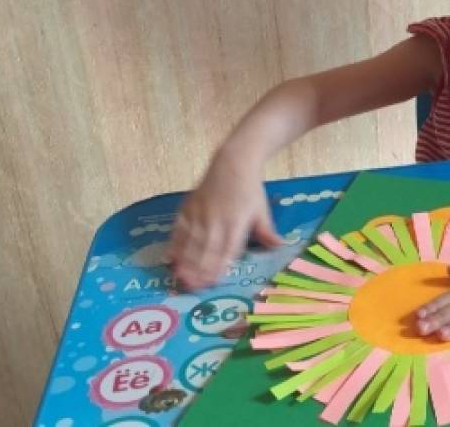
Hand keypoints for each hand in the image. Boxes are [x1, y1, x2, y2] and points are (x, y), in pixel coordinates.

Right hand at [169, 155, 281, 288]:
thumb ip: (267, 231)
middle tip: (191, 287)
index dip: (219, 266)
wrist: (233, 162)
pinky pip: (179, 228)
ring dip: (185, 261)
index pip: (228, 249)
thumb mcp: (261, 210)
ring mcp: (200, 213)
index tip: (213, 282)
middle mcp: (217, 219)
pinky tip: (170, 258)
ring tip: (180, 277)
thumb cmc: (250, 190)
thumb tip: (280, 247)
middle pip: (206, 249)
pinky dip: (174, 243)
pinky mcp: (188, 207)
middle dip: (198, 269)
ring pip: (191, 241)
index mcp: (237, 222)